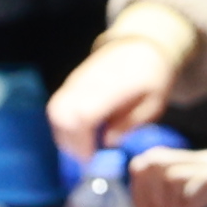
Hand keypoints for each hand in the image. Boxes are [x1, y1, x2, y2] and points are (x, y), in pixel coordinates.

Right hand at [49, 27, 180, 156]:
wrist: (139, 46)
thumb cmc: (150, 78)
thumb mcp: (152, 104)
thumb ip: (129, 124)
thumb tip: (107, 142)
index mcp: (109, 87)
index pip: (82, 115)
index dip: (81, 141)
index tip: (91, 159)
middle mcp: (86, 83)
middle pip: (60, 114)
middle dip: (70, 143)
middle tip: (87, 157)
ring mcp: (75, 81)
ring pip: (54, 111)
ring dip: (65, 135)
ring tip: (85, 148)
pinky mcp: (70, 83)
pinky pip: (57, 107)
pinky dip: (64, 125)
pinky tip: (81, 135)